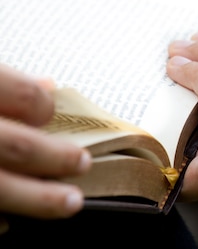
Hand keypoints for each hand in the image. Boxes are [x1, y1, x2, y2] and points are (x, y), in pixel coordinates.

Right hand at [0, 64, 91, 219]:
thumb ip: (6, 82)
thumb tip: (47, 85)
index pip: (23, 94)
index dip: (42, 104)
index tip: (49, 112)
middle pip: (19, 146)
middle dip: (56, 157)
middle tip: (83, 162)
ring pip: (0, 187)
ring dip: (39, 198)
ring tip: (72, 202)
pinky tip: (11, 221)